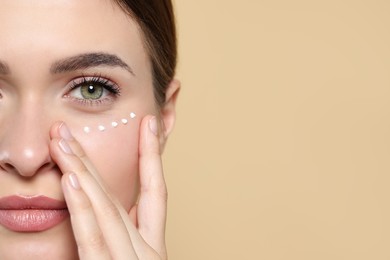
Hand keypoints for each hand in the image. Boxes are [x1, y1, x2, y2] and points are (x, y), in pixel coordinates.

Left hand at [49, 115, 166, 259]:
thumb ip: (122, 240)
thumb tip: (107, 214)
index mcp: (152, 245)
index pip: (155, 192)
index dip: (151, 155)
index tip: (148, 123)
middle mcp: (147, 250)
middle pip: (120, 194)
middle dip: (93, 158)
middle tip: (67, 128)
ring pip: (106, 207)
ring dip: (82, 171)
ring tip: (62, 142)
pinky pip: (92, 236)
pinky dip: (82, 206)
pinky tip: (70, 179)